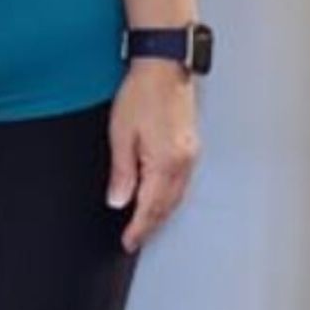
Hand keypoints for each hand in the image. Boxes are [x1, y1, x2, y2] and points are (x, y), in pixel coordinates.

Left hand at [106, 60, 199, 252]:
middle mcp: (184, 163)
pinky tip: (160, 199)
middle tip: (134, 240)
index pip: (150, 207)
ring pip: (177, 196)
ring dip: (161, 213)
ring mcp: (191, 154)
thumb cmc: (140, 95)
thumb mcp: (121, 135)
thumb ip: (122, 173)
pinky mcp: (191, 146)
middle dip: (151, 226)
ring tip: (145, 226)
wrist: (164, 68)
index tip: (128, 242)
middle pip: (167, 206)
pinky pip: (182, 182)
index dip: (138, 228)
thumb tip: (118, 202)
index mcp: (165, 163)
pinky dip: (170, 197)